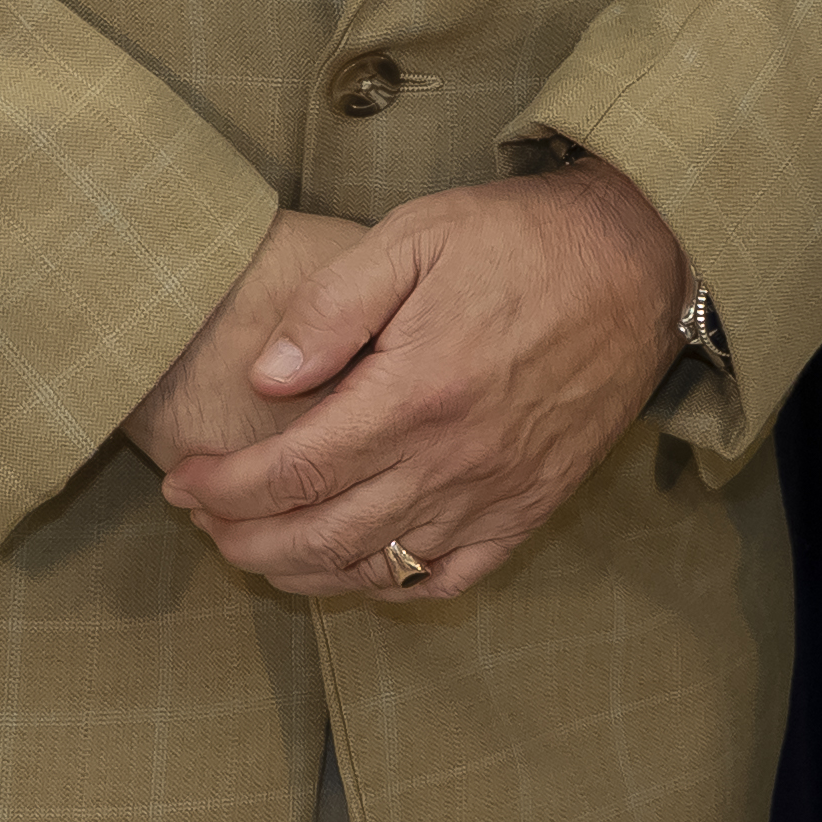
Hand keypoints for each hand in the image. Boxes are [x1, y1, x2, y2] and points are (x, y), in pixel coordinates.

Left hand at [159, 162, 694, 598]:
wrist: (639, 260)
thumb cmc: (522, 240)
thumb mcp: (417, 235)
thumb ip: (332, 305)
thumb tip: (267, 378)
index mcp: (416, 396)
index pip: (292, 474)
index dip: (223, 489)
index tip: (182, 479)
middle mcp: (453, 462)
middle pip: (320, 537)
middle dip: (242, 539)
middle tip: (201, 518)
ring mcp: (494, 494)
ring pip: (374, 568)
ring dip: (299, 569)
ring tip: (255, 545)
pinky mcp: (529, 507)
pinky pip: (445, 579)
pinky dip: (388, 586)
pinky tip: (355, 566)